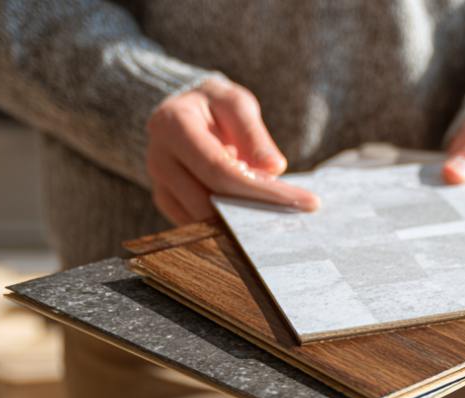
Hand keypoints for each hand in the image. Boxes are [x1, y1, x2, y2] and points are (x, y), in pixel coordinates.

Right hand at [145, 78, 318, 224]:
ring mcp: (159, 184)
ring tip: (279, 214)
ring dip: (241, 224)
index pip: (220, 170)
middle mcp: (159, 159)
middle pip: (208, 202)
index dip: (262, 190)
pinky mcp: (167, 202)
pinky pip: (198, 225)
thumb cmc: (213, 106)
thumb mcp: (235, 104)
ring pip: (202, 220)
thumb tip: (274, 168)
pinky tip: (255, 219)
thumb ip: (253, 134)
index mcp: (172, 126)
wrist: (181, 112)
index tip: (306, 201)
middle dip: (254, 213)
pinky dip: (228, 227)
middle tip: (298, 214)